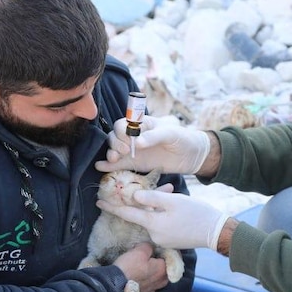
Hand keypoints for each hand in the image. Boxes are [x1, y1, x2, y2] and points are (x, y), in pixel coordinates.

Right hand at [95, 115, 209, 174]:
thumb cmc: (182, 138)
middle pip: (114, 136)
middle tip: (125, 152)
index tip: (129, 142)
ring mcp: (133, 150)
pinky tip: (100, 167)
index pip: (122, 124)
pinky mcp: (135, 164)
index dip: (121, 132)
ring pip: (114, 149)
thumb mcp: (170, 134)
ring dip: (110, 153)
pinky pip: (118, 164)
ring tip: (114, 159)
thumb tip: (136, 143)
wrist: (191, 155)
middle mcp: (134, 136)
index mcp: (142, 124)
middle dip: (115, 144)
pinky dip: (108, 165)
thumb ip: (154, 136)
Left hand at [97, 189, 228, 250]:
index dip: (113, 207)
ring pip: (154, 218)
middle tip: (158, 188)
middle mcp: (154, 235)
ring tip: (171, 192)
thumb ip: (151, 198)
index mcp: (153, 224)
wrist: (216, 232)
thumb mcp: (173, 201)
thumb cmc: (196, 214)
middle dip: (145, 201)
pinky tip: (174, 205)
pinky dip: (164, 214)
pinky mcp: (171, 240)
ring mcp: (163, 240)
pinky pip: (162, 224)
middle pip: (143, 214)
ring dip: (157, 206)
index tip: (99, 202)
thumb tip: (133, 196)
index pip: (127, 214)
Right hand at [112, 243, 166, 291]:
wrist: (115, 285)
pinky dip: (148, 280)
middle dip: (161, 264)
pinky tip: (142, 277)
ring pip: (159, 279)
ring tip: (147, 267)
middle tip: (152, 257)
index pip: (169, 258)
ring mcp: (153, 289)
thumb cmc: (129, 267)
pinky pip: (150, 285)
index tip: (158, 249)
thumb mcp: (139, 251)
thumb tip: (151, 248)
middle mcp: (161, 281)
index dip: (164, 252)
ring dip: (155, 273)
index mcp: (163, 270)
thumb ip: (149, 247)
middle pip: (165, 270)